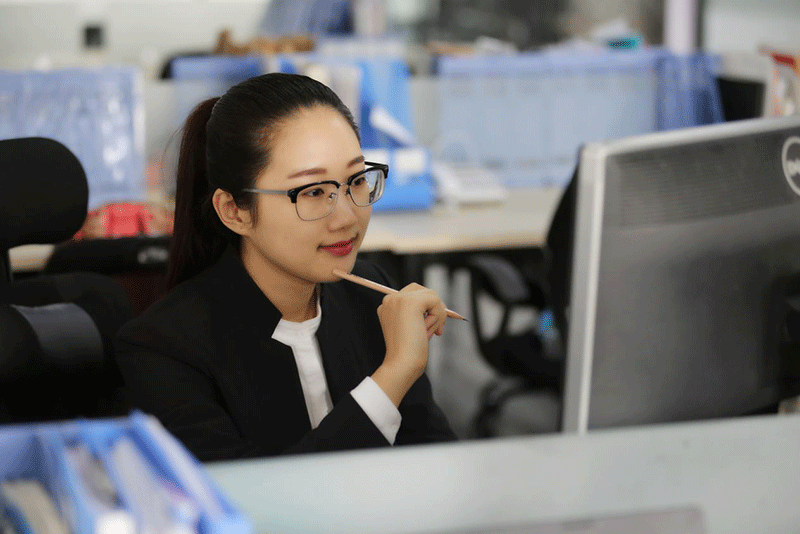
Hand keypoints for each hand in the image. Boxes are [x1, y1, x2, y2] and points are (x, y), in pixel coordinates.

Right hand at [372, 283, 446, 405]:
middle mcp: (390, 299)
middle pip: (422, 290)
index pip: (413, 294)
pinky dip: (438, 316)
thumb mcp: (411, 328)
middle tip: (437, 329)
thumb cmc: (407, 353)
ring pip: (431, 296)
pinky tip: (428, 331)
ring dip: (437, 315)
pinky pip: (436, 301)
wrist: (401, 364)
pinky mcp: (412, 302)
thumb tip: (440, 306)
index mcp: (387, 306)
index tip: (430, 328)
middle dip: (434, 308)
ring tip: (428, 333)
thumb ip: (418, 315)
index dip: (427, 309)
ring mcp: (399, 298)